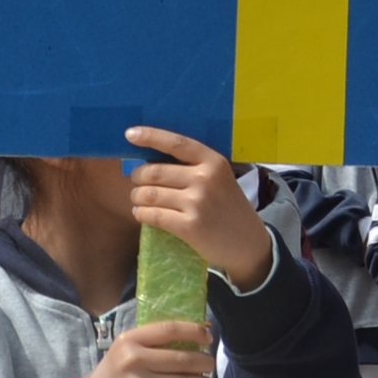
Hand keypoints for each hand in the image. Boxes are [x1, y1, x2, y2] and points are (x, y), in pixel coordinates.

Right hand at [71, 331, 218, 377]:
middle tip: (210, 366)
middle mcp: (132, 360)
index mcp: (129, 340)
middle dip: (204, 363)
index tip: (208, 339)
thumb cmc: (113, 376)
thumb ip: (152, 344)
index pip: (170, 329)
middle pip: (182, 359)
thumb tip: (197, 336)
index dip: (194, 332)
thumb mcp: (124, 352)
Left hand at [124, 129, 277, 284]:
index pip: (176, 143)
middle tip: (139, 184)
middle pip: (154, 171)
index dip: (151, 136)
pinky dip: (141, 214)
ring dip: (137, 198)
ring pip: (149, 194)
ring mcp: (198, 203)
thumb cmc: (227, 208)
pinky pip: (152, 215)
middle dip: (138, 178)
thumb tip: (149, 161)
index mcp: (213, 161)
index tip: (130, 134)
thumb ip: (192, 168)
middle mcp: (205, 178)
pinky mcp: (190, 226)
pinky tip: (142, 215)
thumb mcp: (219, 180)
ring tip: (140, 201)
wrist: (248, 243)